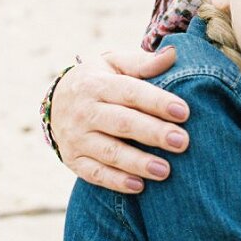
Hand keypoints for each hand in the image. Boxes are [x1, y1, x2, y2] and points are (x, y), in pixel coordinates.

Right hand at [50, 48, 189, 192]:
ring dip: (137, 162)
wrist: (56, 101)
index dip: (157, 102)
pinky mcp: (73, 160)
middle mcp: (85, 111)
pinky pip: (94, 173)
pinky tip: (139, 186)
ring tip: (166, 171)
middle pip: (122, 123)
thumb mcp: (114, 64)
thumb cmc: (100, 80)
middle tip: (182, 142)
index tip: (184, 112)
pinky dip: (115, 181)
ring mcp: (77, 137)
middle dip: (153, 133)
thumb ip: (143, 63)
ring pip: (109, 152)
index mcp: (97, 84)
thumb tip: (172, 54)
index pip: (131, 92)